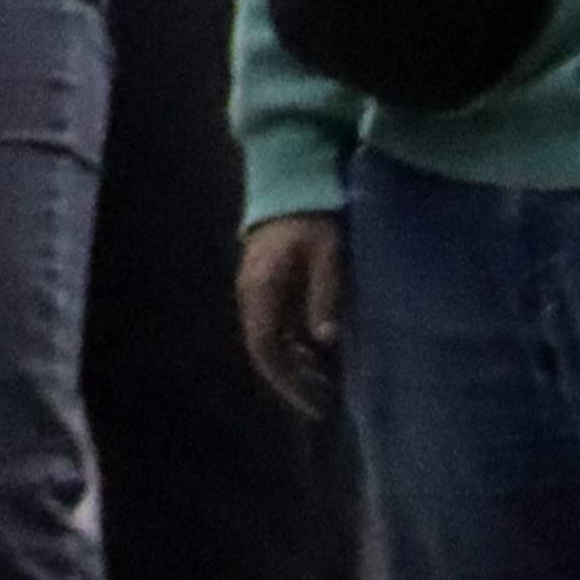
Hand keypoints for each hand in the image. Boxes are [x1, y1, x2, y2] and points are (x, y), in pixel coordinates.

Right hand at [237, 213, 345, 415]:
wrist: (291, 174)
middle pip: (264, 347)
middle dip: (292, 377)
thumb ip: (325, 296)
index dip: (286, 381)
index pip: (264, 348)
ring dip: (294, 360)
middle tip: (326, 399)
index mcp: (262, 289)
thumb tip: (324, 341)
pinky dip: (293, 341)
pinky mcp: (265, 277)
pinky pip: (274, 320)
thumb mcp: (328, 255)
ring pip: (269, 335)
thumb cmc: (314, 215)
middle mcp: (251, 291)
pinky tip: (318, 347)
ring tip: (328, 379)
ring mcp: (255, 284)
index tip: (313, 404)